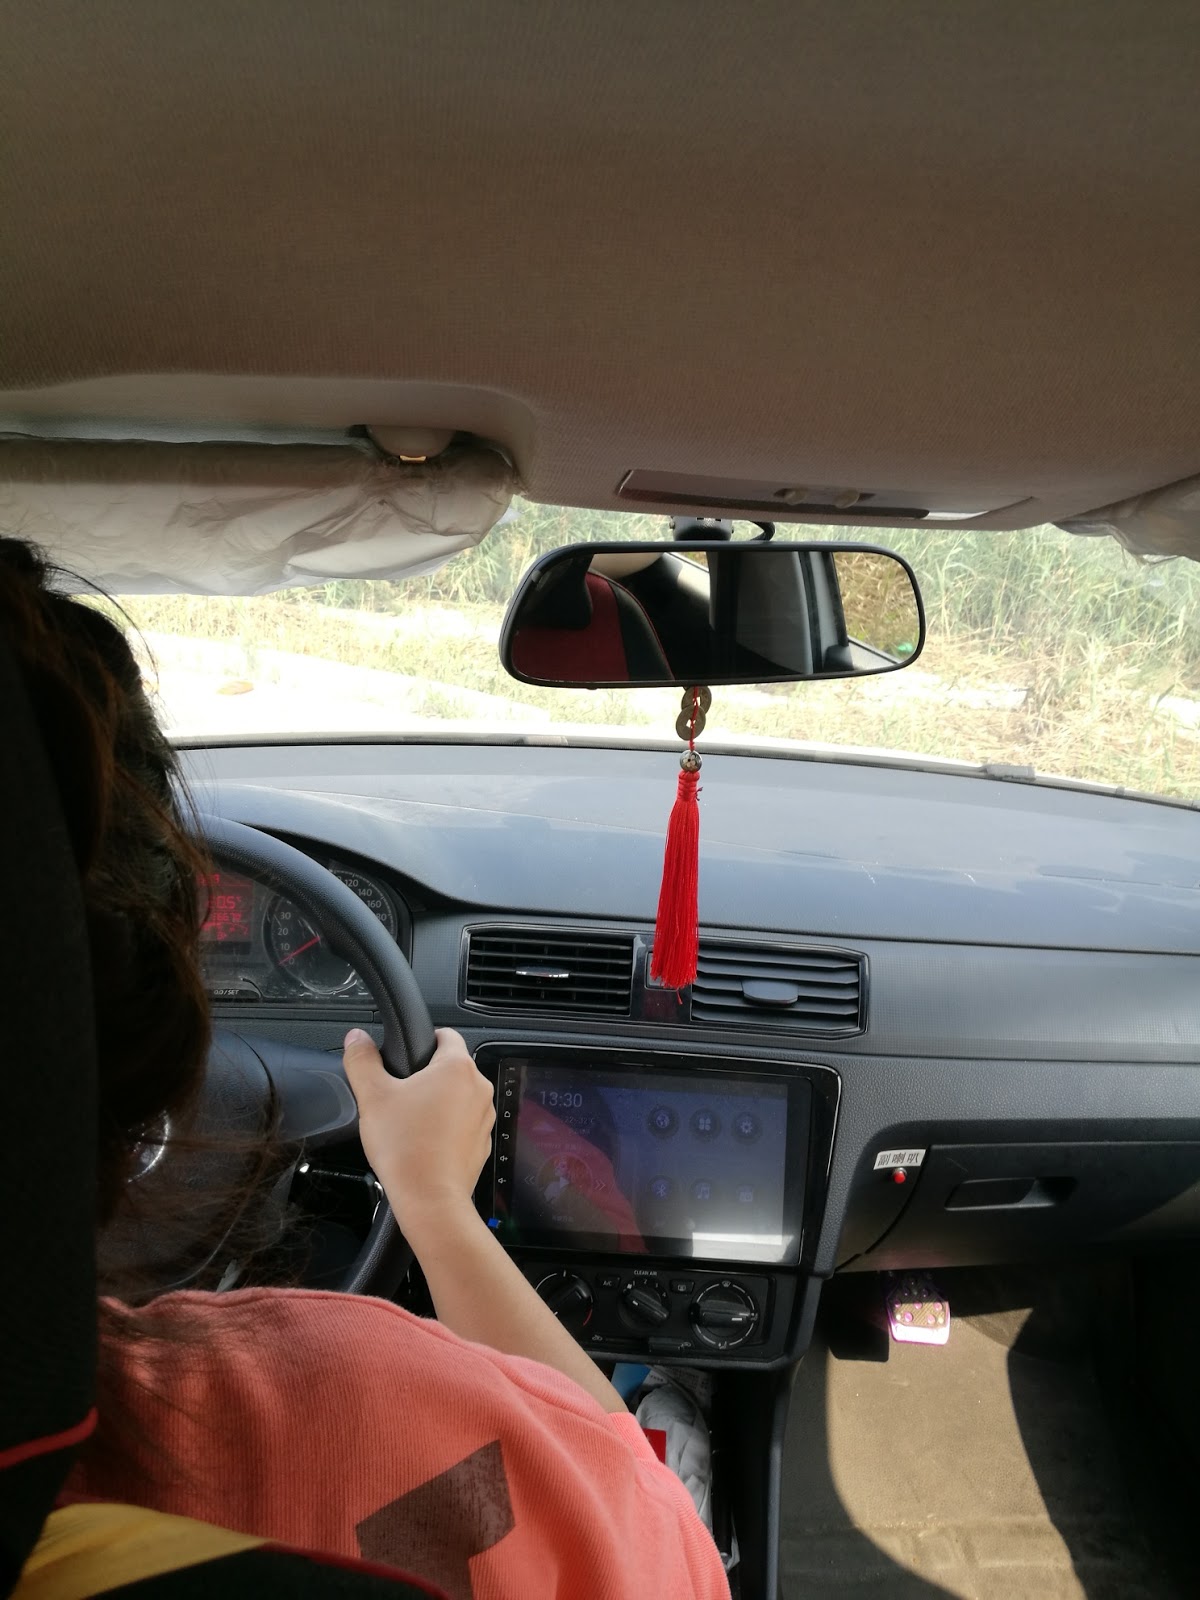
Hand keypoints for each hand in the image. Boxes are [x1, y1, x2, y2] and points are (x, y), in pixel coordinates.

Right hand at [342, 1027, 494, 1231]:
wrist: (430, 1199)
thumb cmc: (406, 1147)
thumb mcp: (372, 1096)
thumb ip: (362, 1060)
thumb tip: (356, 1038)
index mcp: (457, 1067)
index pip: (446, 1034)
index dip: (424, 1040)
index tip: (406, 1056)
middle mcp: (478, 1088)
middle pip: (451, 1068)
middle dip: (427, 1076)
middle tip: (399, 1094)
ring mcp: (484, 1117)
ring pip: (458, 1097)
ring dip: (438, 1102)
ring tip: (410, 1122)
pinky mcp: (482, 1142)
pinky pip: (463, 1124)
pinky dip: (447, 1128)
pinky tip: (424, 1142)